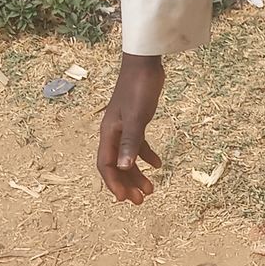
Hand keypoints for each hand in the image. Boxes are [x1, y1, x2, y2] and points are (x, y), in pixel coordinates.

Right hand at [96, 53, 165, 203]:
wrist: (144, 64)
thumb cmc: (139, 88)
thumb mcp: (137, 118)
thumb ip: (131, 142)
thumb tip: (124, 168)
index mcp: (109, 133)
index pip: (106, 165)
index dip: (114, 184)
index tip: (125, 199)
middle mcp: (113, 133)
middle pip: (117, 165)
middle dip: (128, 184)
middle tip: (141, 201)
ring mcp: (124, 127)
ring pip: (128, 157)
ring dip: (137, 174)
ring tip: (151, 189)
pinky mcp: (135, 121)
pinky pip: (137, 144)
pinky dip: (146, 155)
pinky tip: (158, 165)